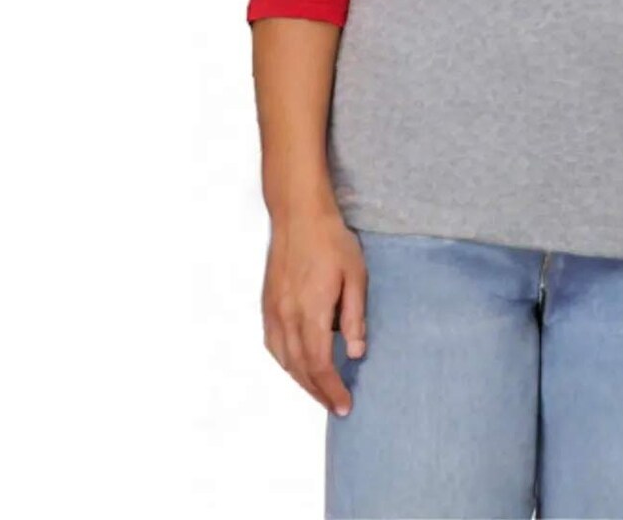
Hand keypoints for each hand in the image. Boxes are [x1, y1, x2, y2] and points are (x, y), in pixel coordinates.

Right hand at [261, 208, 368, 416]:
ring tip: (320, 391)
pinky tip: (296, 365)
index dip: (331, 389)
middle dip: (319, 391)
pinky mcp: (267, 304)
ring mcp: (273, 312)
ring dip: (302, 381)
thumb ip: (355, 316)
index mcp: (312, 312)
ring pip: (284, 360)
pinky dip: (285, 362)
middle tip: (336, 406)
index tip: (345, 406)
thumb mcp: (355, 276)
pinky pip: (273, 345)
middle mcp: (287, 318)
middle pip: (300, 368)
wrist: (298, 215)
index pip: (320, 364)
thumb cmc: (332, 242)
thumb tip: (355, 354)